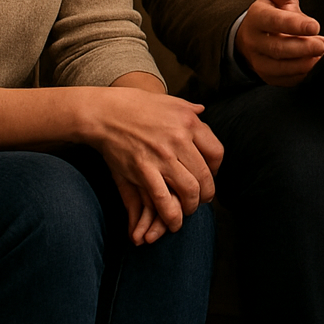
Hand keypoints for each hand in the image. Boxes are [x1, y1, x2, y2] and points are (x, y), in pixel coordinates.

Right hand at [85, 88, 223, 240]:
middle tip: (203, 199)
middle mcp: (180, 139)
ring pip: (189, 190)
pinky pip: (163, 199)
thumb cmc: (138, 105)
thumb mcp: (170, 101)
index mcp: (189, 122)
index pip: (216, 153)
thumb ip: (189, 109)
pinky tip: (174, 222)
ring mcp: (162, 156)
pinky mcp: (143, 171)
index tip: (210, 174)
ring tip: (189, 209)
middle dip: (207, 193)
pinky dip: (172, 215)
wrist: (107, 112)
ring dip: (192, 205)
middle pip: (205, 175)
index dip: (216, 169)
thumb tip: (202, 110)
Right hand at [235, 0, 323, 85]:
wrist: (252, 37)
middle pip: (278, 48)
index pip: (274, 22)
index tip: (315, 26)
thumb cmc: (270, 13)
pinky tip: (317, 67)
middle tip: (323, 44)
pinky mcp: (267, 77)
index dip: (294, 25)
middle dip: (303, 48)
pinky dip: (302, 75)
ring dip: (304, 63)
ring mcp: (259, 62)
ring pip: (280, 67)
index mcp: (257, 18)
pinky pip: (285, 80)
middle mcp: (254, 42)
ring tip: (323, 55)